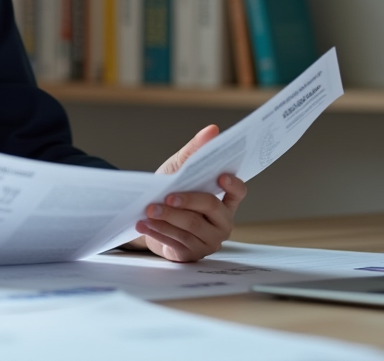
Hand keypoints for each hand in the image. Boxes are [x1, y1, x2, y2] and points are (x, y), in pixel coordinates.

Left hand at [125, 125, 247, 261]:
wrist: (149, 219)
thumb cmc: (170, 191)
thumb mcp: (179, 170)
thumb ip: (194, 152)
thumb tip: (212, 130)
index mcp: (225, 201)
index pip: (238, 192)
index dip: (233, 185)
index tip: (220, 175)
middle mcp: (222, 223)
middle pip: (211, 208)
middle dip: (188, 201)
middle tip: (168, 196)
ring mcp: (208, 241)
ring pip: (191, 226)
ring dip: (168, 217)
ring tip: (149, 209)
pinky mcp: (191, 254)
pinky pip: (176, 242)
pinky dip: (158, 232)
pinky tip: (144, 224)